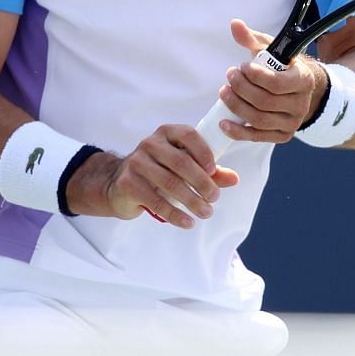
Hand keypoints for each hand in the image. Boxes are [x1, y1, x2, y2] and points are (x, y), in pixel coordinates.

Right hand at [68, 125, 239, 229]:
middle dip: (202, 182)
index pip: (188, 135)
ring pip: (170, 183)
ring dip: (192, 201)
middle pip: (181, 162)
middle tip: (214, 198)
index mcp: (167, 133)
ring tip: (206, 213)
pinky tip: (188, 222)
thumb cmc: (159, 171)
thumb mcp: (183, 166)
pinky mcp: (128, 183)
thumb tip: (234, 179)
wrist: (120, 184)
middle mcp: (150, 144)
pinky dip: (175, 214)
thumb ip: (209, 171)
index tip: (214, 170)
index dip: (204, 152)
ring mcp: (137, 162)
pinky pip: (156, 201)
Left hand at [218, 19, 327, 144]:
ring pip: (259, 119)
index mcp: (303, 80)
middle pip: (265, 101)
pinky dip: (238, 131)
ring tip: (224, 92)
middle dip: (242, 88)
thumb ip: (252, 38)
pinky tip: (223, 122)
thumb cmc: (281, 67)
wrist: (296, 89)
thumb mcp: (270, 50)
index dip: (255, 76)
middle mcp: (301, 104)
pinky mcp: (282, 136)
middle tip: (229, 76)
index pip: (277, 83)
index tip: (242, 66)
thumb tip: (234, 24)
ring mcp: (292, 122)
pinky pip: (257, 136)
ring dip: (236, 106)